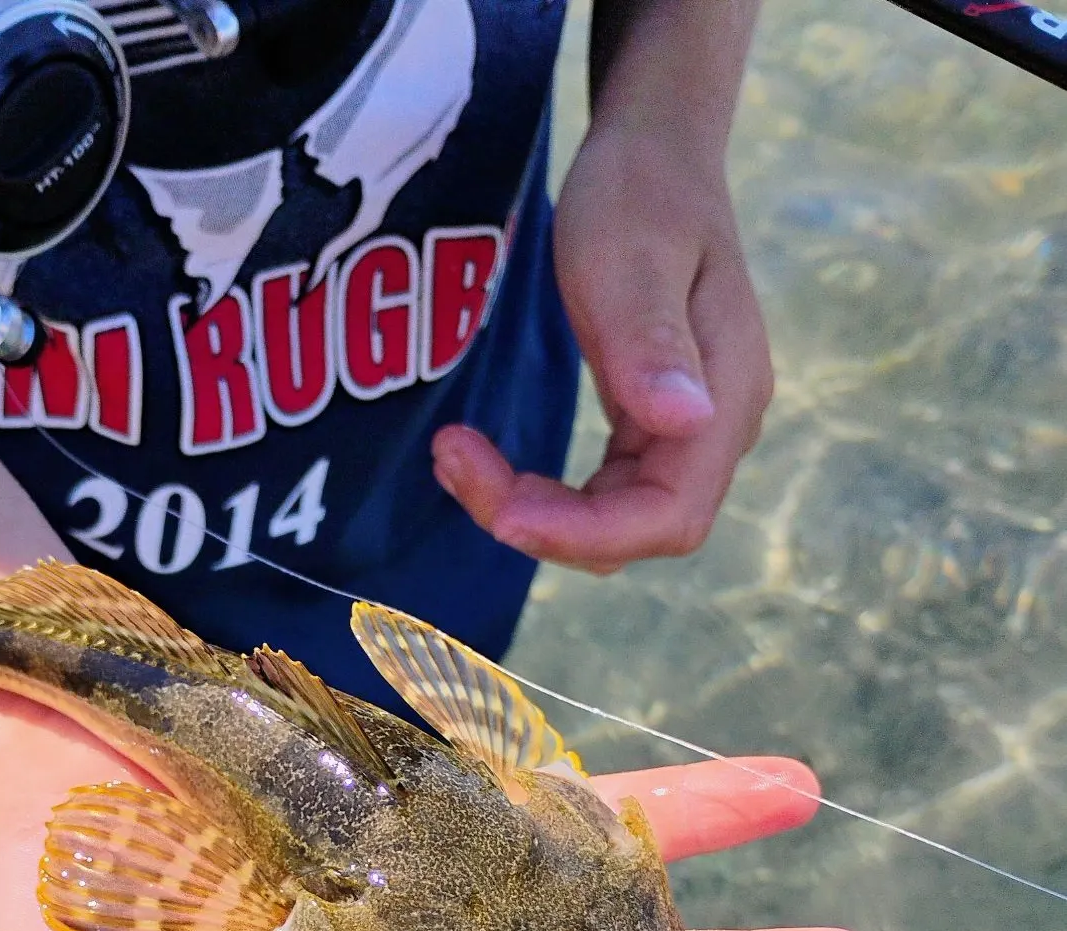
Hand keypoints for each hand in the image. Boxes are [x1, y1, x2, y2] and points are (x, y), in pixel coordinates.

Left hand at [432, 122, 772, 572]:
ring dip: (533, 511)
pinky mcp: (652, 426)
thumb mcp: (630, 258)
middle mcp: (717, 427)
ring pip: (614, 522)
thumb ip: (652, 342)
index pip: (668, 515)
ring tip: (454, 456)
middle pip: (638, 531)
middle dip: (546, 525)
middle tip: (454, 462)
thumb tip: (686, 422)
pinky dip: (541, 492)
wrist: (654, 147)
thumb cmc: (640, 189)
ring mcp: (687, 430)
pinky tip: (481, 459)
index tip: (502, 511)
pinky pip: (600, 493)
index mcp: (727, 395)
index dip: (586, 533)